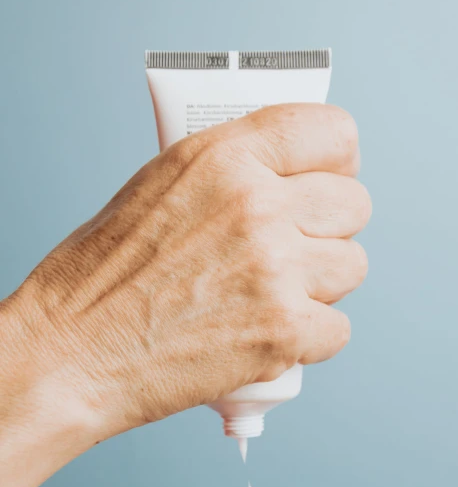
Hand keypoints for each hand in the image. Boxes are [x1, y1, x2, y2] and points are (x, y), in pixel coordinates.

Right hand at [6, 103, 368, 442]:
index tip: (328, 183)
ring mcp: (275, 269)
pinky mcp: (284, 330)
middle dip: (328, 232)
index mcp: (225, 157)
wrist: (75, 352)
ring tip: (270, 299)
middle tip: (291, 254)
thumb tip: (292, 182)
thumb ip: (233, 175)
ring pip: (351, 267)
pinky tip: (267, 337)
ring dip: (320, 287)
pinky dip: (309, 341)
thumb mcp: (160, 188)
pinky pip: (338, 329)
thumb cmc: (103, 279)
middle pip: (353, 205)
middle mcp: (258, 205)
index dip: (339, 163)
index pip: (333, 134)